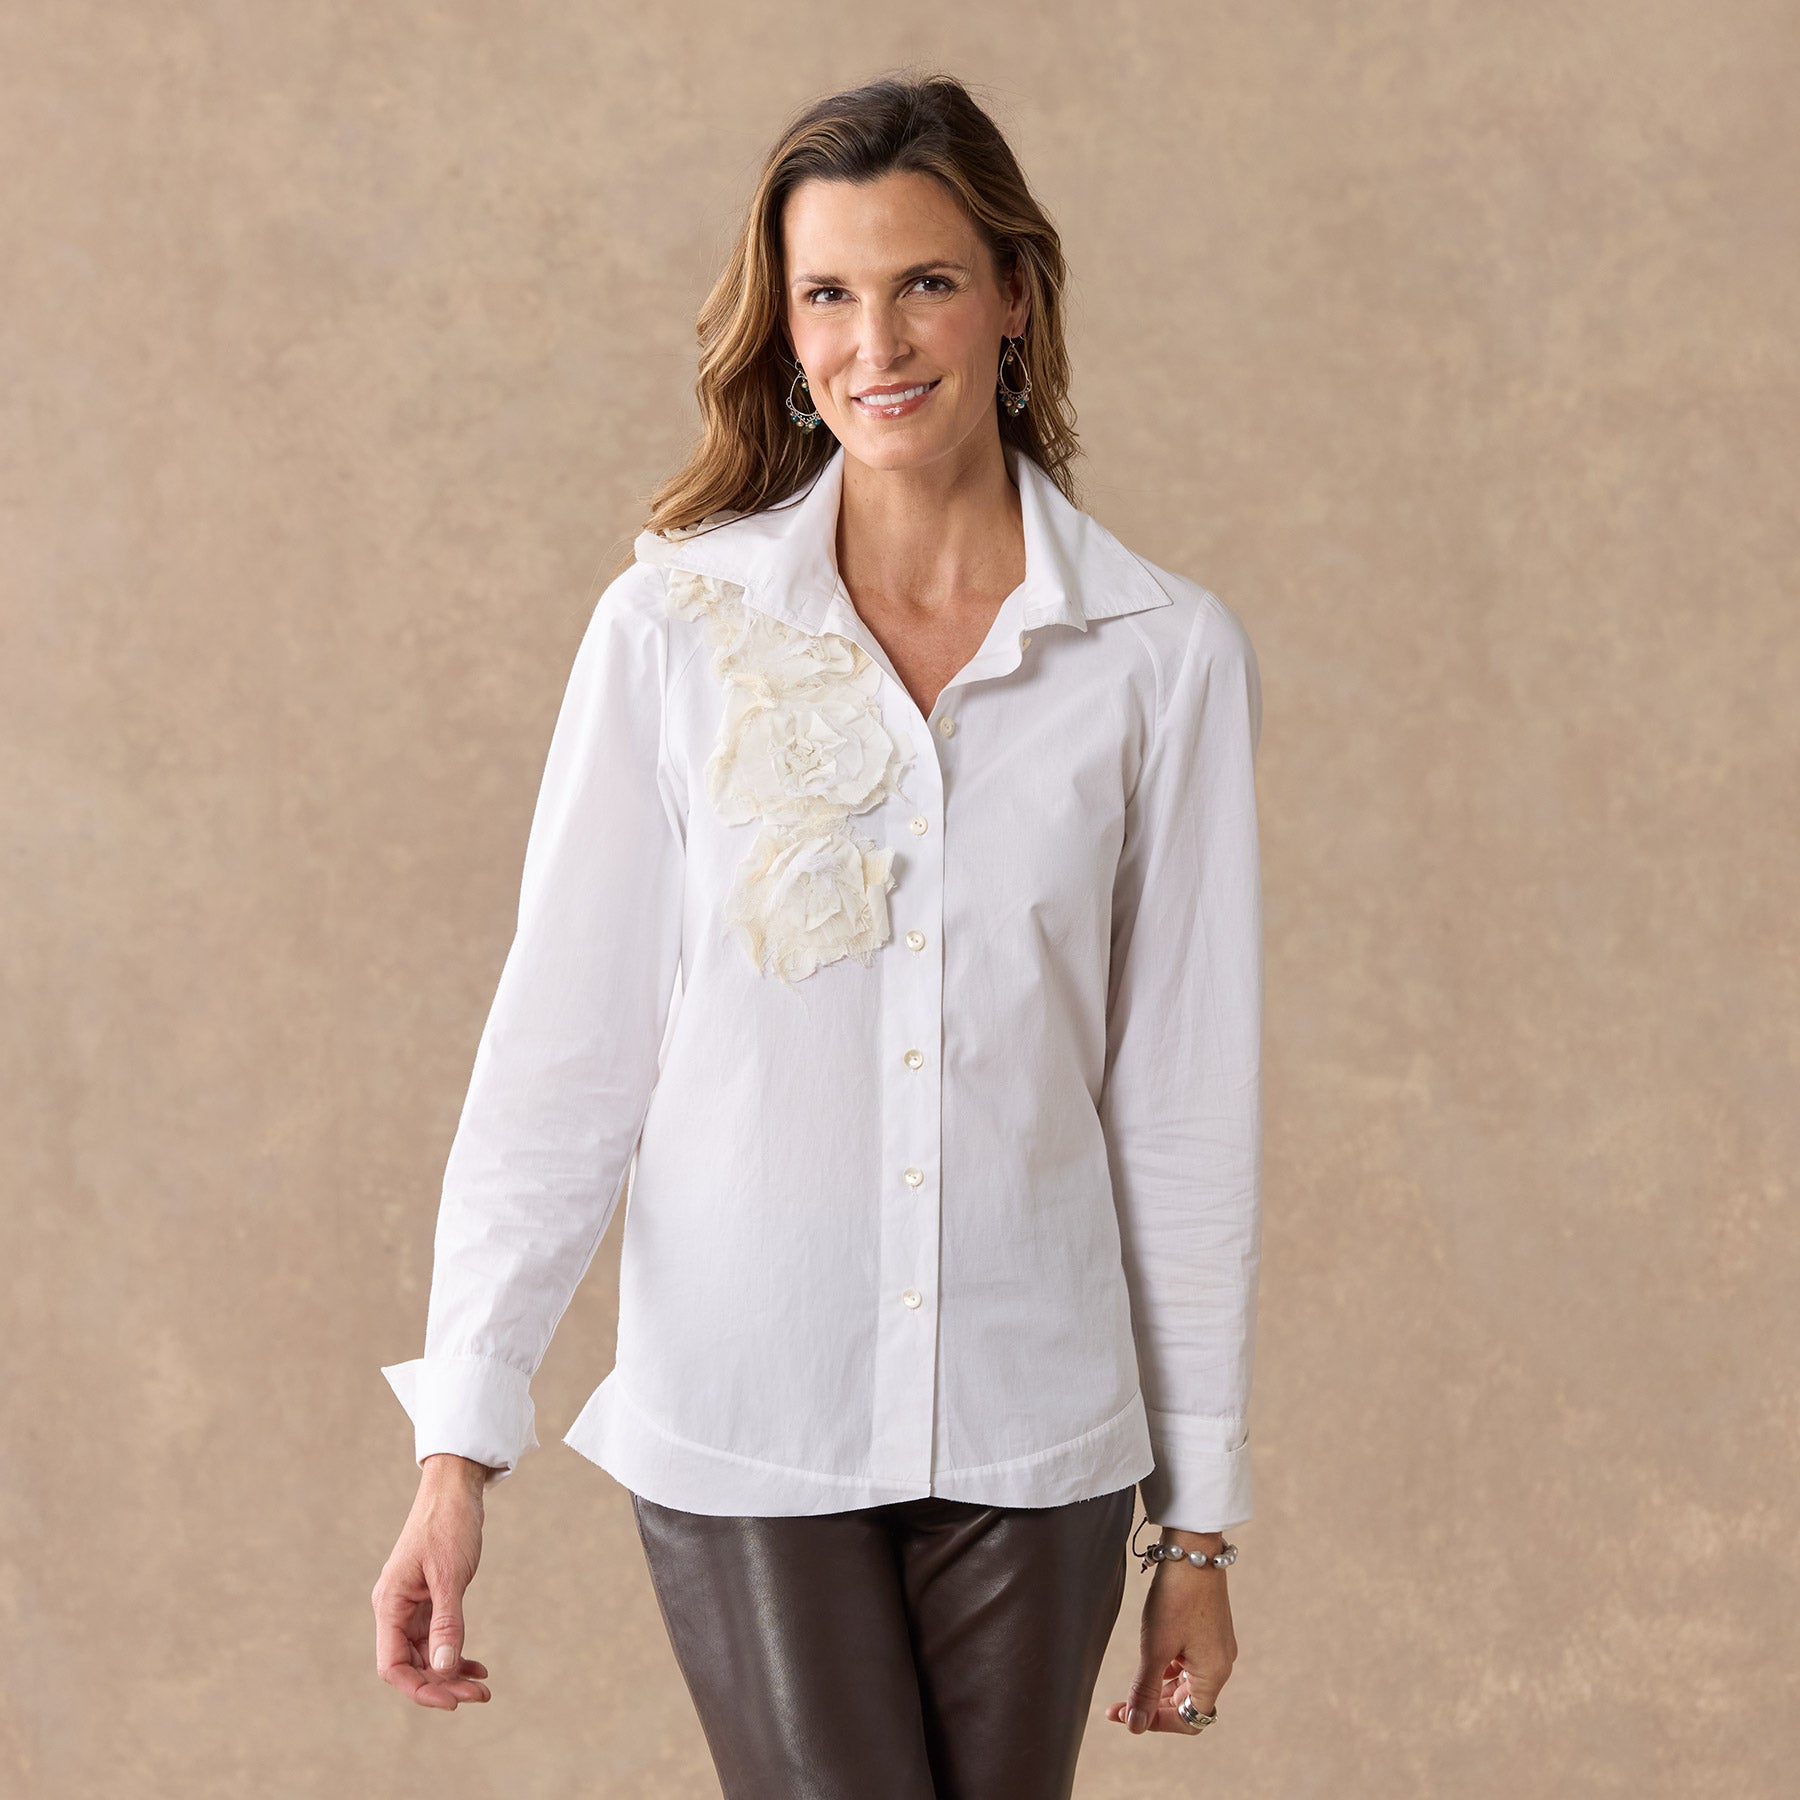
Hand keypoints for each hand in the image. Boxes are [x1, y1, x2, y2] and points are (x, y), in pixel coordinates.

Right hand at [371, 1455, 497, 1708]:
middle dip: (442, 1684)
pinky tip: (477, 1665)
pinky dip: (456, 1652)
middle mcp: (395, 1609)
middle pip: (411, 1664)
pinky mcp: (429, 1598)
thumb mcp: (450, 1575)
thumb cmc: (448, 1524)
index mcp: (389, 1604)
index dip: (419, 1688)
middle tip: (479, 1696)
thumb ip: (447, 1622)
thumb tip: (444, 1668)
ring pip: (426, 1654)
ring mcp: (411, 1605)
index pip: (392, 1665)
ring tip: (482, 1687)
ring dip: (451, 1672)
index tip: (452, 1701)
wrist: (455, 1488)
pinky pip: (437, 1637)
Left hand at [1106, 1529, 1236, 1737]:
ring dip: (1157, 1689)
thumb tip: (1136, 1726)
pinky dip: (1167, 1668)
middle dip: (1152, 1707)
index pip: (1190, 1720)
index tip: (1129, 1717)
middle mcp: (1220, 1663)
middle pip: (1187, 1703)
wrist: (1191, 1549)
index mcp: (1214, 1674)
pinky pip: (1187, 1662)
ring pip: (1185, 1683)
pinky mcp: (1208, 1629)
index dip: (1159, 1724)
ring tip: (1128, 1689)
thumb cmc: (1176, 1597)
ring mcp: (1215, 1645)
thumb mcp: (1156, 1648)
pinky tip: (1148, 1663)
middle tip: (1117, 1707)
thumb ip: (1145, 1689)